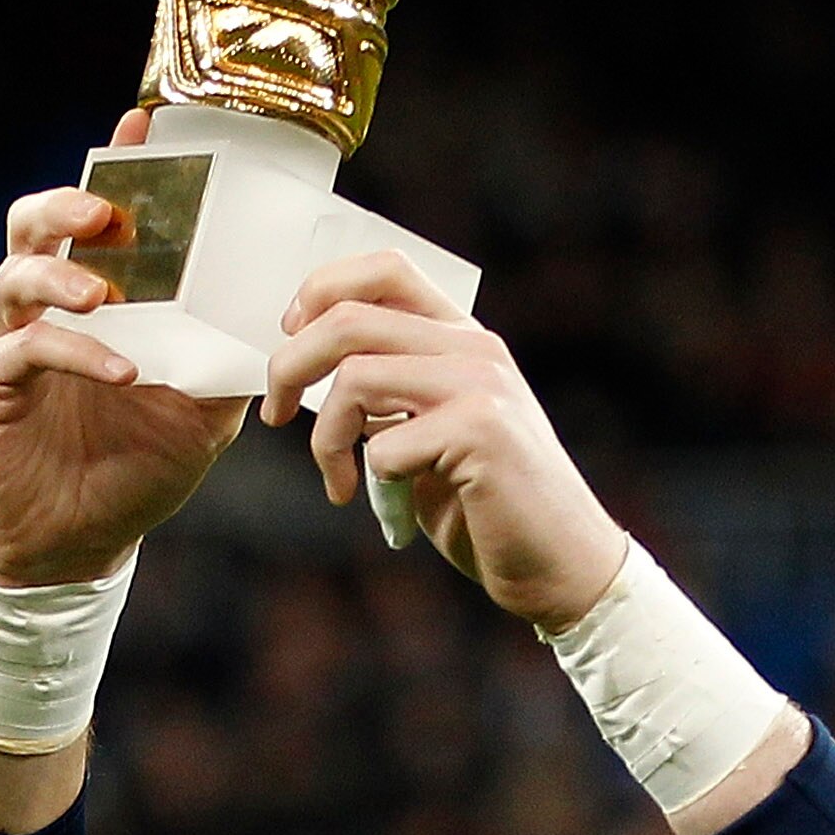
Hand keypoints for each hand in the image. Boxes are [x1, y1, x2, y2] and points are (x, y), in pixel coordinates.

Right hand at [0, 109, 245, 587]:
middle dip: (69, 204)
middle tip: (107, 211)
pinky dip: (76, 352)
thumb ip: (227, 365)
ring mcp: (11, 342)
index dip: (115, 166)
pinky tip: (121, 370)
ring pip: (16, 275)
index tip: (143, 124)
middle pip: (33, 224)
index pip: (96, 219)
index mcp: (94, 302)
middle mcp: (45, 308)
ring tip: (104, 290)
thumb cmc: (131, 470)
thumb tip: (283, 328)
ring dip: (63, 273)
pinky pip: (27, 349)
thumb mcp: (199, 418)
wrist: (77, 544)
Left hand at [262, 253, 626, 629]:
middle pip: (349, 317)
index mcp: (463, 337)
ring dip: (325, 440)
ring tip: (339, 482)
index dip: (320, 293)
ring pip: (354, 378)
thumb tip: (304, 366)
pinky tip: (397, 518)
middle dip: (288, 367)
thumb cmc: (485, 507)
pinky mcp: (482, 432)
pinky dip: (373, 488)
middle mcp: (475, 348)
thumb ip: (389, 391)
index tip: (290, 340)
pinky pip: (384, 447)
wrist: (560, 565)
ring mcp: (482, 386)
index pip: (384, 269)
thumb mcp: (429, 432)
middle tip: (274, 415)